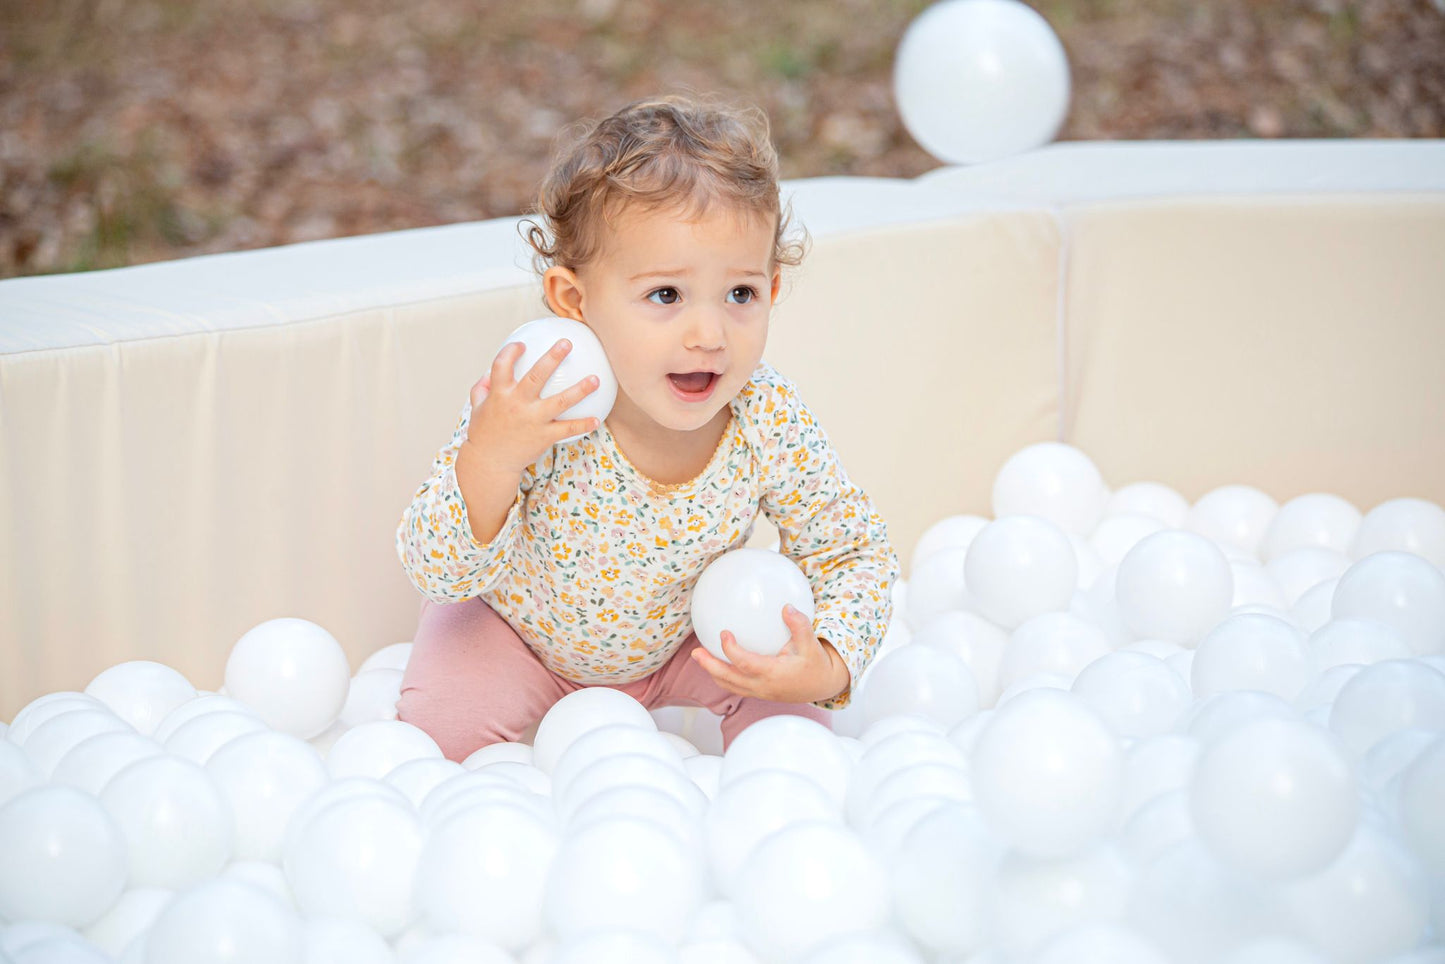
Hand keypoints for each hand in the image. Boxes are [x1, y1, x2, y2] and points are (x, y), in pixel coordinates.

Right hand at [464, 339, 599, 473]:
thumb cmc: (484, 434)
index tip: (522, 345)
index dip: (511, 352)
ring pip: (560, 401)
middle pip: (537, 375)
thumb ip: (481, 389)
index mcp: (499, 394)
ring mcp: (532, 420)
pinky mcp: (544, 436)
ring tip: (595, 379)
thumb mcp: (477, 409)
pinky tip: (596, 419)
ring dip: (580, 389)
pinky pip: (568, 429)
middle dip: (553, 357)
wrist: (490, 463)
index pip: (502, 365)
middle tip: (567, 343)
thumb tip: (487, 374)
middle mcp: (517, 404)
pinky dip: (583, 424)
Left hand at [690, 604, 850, 703]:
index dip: (730, 650)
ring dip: (712, 672)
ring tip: (700, 657)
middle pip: (728, 679)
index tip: (723, 633)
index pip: (744, 664)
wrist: (823, 685)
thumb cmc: (816, 664)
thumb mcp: (811, 643)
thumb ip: (799, 625)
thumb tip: (786, 607)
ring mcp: (760, 692)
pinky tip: (718, 661)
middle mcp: (763, 686)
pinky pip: (736, 685)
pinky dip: (723, 675)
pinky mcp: (759, 692)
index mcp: (773, 674)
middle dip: (709, 666)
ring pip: (729, 685)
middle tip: (695, 653)